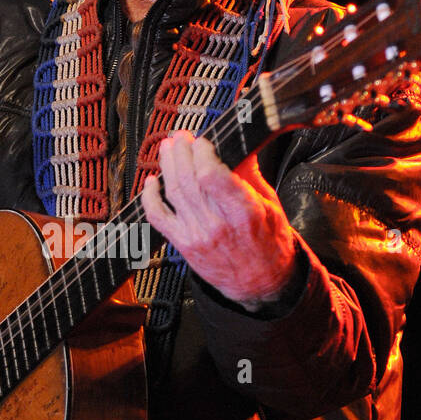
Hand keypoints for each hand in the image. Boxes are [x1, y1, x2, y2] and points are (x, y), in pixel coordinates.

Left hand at [140, 132, 298, 309]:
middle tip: (181, 136)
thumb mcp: (270, 205)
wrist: (259, 283)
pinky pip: (158, 217)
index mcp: (244, 211)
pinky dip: (150, 196)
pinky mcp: (183, 244)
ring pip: (174, 193)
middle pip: (189, 180)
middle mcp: (218, 224)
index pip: (212, 176)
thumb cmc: (268, 243)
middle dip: (182, 152)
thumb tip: (239, 144)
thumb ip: (250, 174)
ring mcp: (197, 235)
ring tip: (168, 148)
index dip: (202, 153)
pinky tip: (152, 181)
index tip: (203, 140)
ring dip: (167, 165)